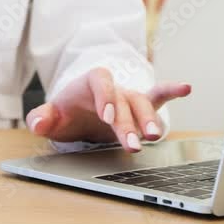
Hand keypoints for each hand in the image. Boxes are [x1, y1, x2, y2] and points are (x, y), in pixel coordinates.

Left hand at [25, 68, 191, 151]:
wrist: (78, 114)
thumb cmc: (67, 114)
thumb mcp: (51, 118)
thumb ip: (42, 118)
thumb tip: (37, 123)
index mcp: (89, 83)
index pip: (99, 81)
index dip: (105, 97)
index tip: (107, 116)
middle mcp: (112, 88)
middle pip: (123, 99)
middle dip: (128, 122)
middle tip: (132, 143)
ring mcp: (128, 97)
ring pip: (142, 103)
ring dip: (149, 120)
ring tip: (154, 136)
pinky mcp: (139, 108)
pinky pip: (157, 98)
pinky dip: (170, 92)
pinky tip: (186, 87)